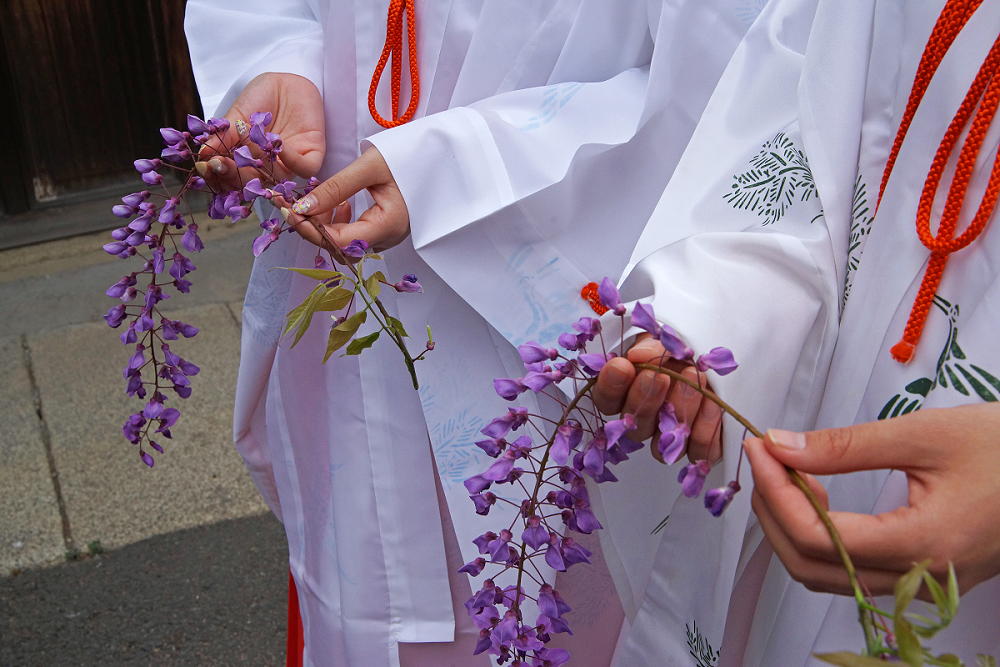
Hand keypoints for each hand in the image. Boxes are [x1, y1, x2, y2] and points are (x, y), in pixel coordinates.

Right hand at [196, 72, 324, 187]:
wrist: (288, 80)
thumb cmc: (261, 97)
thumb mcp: (238, 114)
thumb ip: (224, 134)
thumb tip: (203, 154)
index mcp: (248, 161)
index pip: (233, 177)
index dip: (219, 176)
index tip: (205, 166)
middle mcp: (268, 167)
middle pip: (251, 184)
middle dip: (232, 176)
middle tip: (218, 165)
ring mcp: (289, 164)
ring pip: (274, 181)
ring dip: (256, 171)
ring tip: (240, 156)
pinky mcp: (311, 156)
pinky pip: (303, 167)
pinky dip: (291, 161)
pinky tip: (278, 146)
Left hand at [284, 147, 409, 252]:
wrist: (439, 158)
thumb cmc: (410, 156)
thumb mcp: (370, 167)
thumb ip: (336, 188)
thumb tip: (302, 208)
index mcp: (388, 225)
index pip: (339, 242)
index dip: (310, 229)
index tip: (289, 210)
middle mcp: (388, 238)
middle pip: (340, 249)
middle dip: (313, 229)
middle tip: (293, 206)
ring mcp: (387, 237)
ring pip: (346, 245)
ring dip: (325, 227)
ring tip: (316, 201)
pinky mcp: (384, 231)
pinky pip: (355, 237)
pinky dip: (338, 224)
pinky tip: (338, 204)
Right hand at [592, 334, 722, 461]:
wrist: (717, 366)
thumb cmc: (685, 355)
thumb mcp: (665, 342)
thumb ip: (650, 347)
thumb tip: (637, 356)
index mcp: (626, 393)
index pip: (606, 400)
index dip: (610, 386)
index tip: (622, 366)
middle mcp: (643, 421)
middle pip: (633, 424)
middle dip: (645, 397)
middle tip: (660, 375)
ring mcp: (668, 440)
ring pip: (663, 443)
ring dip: (679, 410)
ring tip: (695, 379)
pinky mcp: (698, 449)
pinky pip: (698, 451)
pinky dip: (706, 426)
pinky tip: (712, 403)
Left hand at [744, 403, 999, 596]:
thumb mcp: (923, 434)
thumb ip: (845, 446)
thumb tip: (780, 446)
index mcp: (924, 544)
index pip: (818, 535)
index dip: (775, 492)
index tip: (759, 448)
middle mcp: (922, 579)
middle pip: (811, 566)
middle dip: (773, 512)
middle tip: (766, 459)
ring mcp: (924, 585)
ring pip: (828, 576)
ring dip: (792, 527)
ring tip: (788, 472)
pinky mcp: (925, 578)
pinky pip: (852, 572)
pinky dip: (821, 537)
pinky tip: (819, 494)